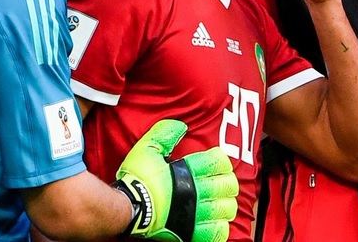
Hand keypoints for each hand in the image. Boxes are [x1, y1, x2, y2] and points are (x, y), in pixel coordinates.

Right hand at [112, 120, 238, 241]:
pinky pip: (215, 232)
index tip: (217, 162)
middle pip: (227, 185)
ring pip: (226, 209)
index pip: (219, 163)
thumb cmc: (137, 179)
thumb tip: (182, 126)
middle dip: (228, 182)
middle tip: (223, 181)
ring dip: (226, 203)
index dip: (222, 161)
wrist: (128, 208)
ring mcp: (195, 213)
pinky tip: (216, 221)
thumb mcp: (147, 149)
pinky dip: (220, 227)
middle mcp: (196, 191)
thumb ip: (165, 134)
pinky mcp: (190, 231)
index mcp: (188, 170)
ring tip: (221, 201)